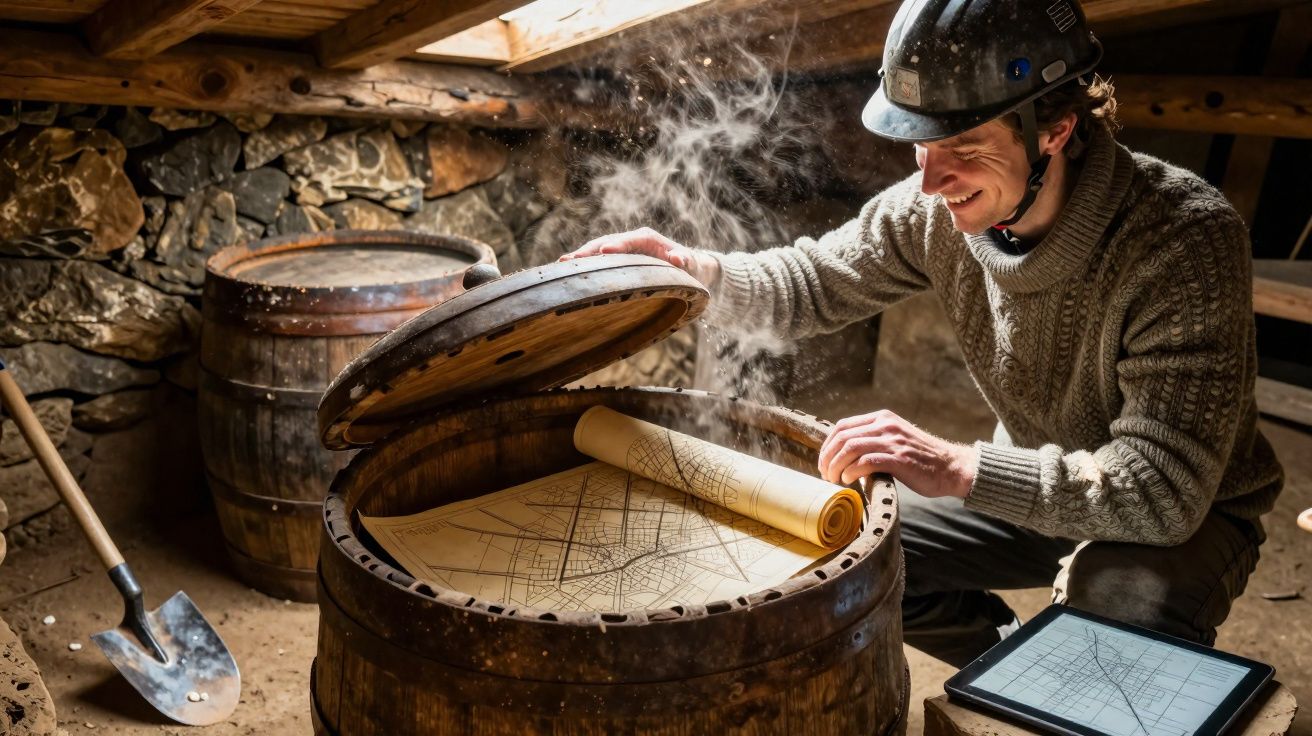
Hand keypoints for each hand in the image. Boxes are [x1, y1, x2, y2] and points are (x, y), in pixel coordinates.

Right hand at [558, 227, 719, 287]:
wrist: (686, 265)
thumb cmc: (689, 265)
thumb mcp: (690, 263)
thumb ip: (684, 260)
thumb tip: (680, 259)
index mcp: (647, 238)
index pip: (628, 241)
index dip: (616, 246)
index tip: (604, 253)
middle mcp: (631, 239)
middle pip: (606, 243)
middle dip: (588, 251)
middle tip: (570, 261)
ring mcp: (622, 247)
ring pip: (597, 249)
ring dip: (581, 257)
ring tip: (561, 265)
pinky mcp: (617, 257)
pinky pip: (598, 258)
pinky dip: (584, 263)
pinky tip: (567, 271)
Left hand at [817, 409, 977, 497]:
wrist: (952, 467)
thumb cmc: (921, 459)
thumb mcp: (896, 439)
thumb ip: (874, 440)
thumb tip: (844, 455)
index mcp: (883, 418)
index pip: (843, 426)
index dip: (827, 445)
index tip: (823, 461)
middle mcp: (886, 425)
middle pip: (843, 436)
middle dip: (827, 457)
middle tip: (824, 474)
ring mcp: (893, 441)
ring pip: (850, 447)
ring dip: (836, 465)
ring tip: (833, 479)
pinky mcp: (900, 459)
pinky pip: (866, 461)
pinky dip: (851, 471)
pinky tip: (848, 480)